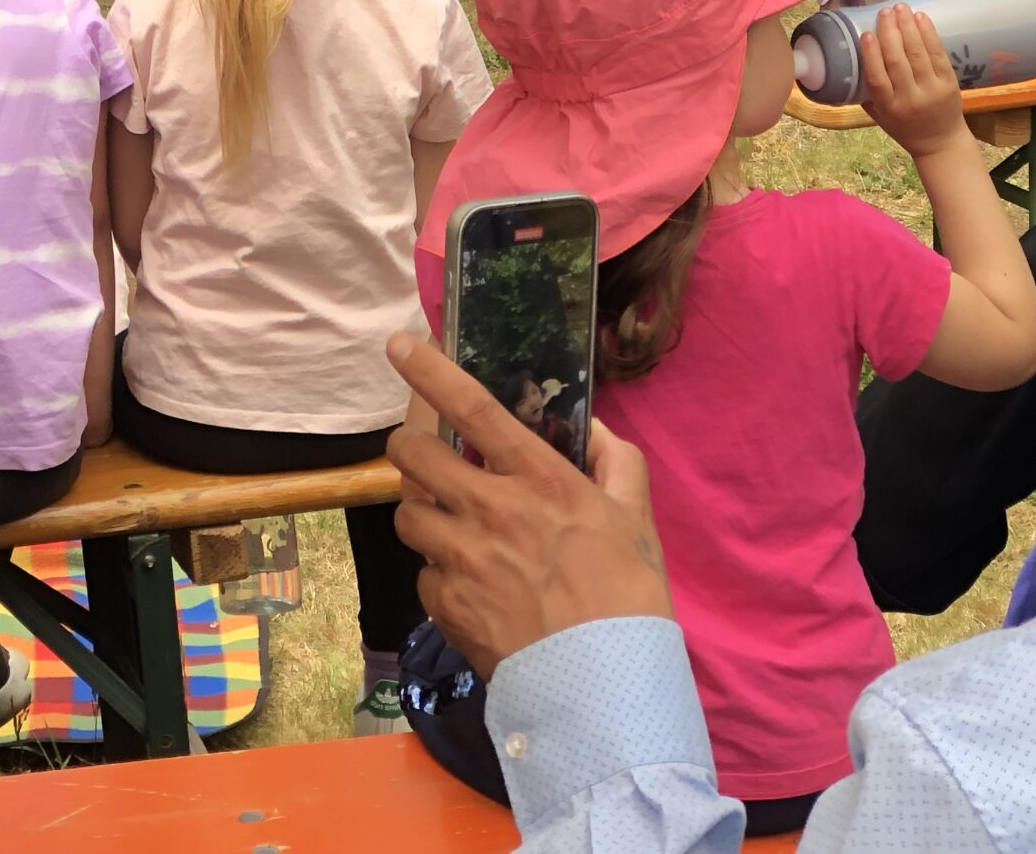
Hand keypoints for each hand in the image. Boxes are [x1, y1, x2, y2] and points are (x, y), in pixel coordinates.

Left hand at [386, 335, 672, 681]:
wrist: (604, 691)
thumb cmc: (627, 599)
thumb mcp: (635, 519)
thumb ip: (616, 463)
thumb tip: (593, 430)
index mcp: (538, 480)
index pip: (471, 407)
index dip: (429, 370)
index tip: (400, 344)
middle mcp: (490, 510)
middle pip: (412, 455)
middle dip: (411, 447)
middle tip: (427, 455)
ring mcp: (462, 560)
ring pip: (407, 513)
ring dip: (423, 511)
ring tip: (451, 524)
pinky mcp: (445, 606)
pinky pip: (424, 574)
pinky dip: (440, 573)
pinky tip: (470, 584)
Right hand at [861, 2, 965, 160]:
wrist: (940, 143)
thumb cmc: (903, 127)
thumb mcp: (879, 114)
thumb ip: (866, 90)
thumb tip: (850, 55)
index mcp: (888, 107)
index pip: (878, 79)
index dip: (872, 55)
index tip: (866, 33)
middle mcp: (910, 99)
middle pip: (898, 62)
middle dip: (891, 33)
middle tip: (884, 11)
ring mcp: (932, 90)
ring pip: (918, 54)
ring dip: (908, 27)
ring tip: (901, 8)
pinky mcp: (949, 83)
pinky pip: (938, 54)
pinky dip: (929, 34)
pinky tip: (921, 18)